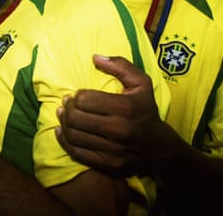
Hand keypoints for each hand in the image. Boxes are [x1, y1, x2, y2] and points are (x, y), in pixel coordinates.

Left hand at [56, 55, 177, 175]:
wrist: (160, 150)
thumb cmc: (146, 112)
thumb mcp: (141, 84)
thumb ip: (120, 66)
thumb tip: (95, 57)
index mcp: (125, 108)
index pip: (84, 100)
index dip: (76, 96)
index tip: (76, 95)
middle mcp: (119, 130)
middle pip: (76, 117)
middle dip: (67, 109)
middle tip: (66, 104)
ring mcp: (112, 150)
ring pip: (73, 134)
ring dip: (63, 123)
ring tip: (64, 115)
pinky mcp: (107, 164)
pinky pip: (76, 152)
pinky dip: (64, 140)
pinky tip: (62, 131)